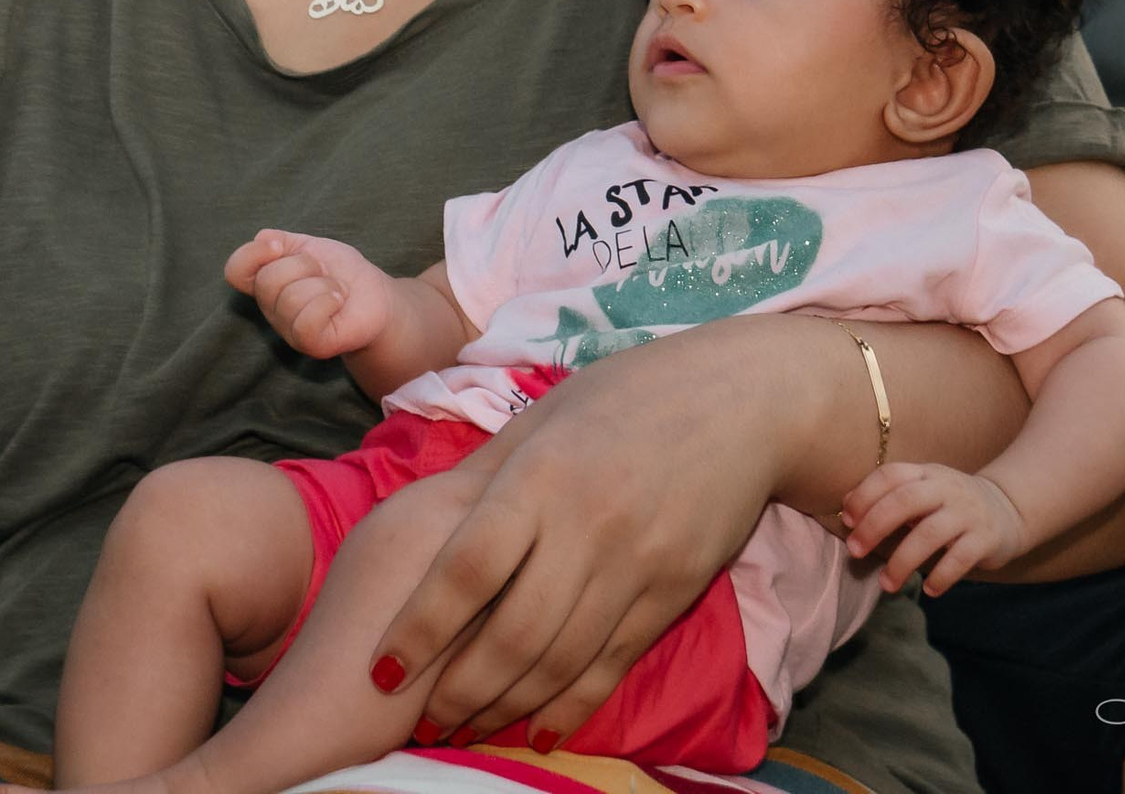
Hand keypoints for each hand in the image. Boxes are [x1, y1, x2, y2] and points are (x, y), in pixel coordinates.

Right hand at [224, 230, 396, 357]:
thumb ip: (281, 240)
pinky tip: (338, 303)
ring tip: (335, 290)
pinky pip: (307, 321)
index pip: (235, 271)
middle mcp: (272, 309)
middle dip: (304, 265)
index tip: (277, 246)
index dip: (252, 254)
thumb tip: (262, 240)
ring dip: (323, 285)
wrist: (375, 295)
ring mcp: (290, 330)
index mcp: (266, 283)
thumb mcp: (310, 246)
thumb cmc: (340, 272)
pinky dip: (329, 302)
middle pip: (268, 280)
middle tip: (322, 273)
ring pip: (292, 297)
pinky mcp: (311, 345)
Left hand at [368, 317, 799, 751]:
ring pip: (563, 660)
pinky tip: (538, 729)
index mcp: (542, 473)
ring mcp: (638, 564)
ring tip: (468, 729)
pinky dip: (572, 706)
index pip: (468, 569)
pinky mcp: (675, 591)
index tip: (381, 670)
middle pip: (514, 633)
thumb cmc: (628, 395)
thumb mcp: (546, 414)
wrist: (743, 399)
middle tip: (423, 723)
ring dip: (508, 706)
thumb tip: (423, 521)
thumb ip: (487, 473)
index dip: (420, 628)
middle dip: (461, 690)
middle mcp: (589, 524)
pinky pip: (614, 663)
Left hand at [838, 461, 1025, 595]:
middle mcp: (946, 489)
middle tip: (856, 552)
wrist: (1007, 510)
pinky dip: (942, 576)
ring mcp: (967, 513)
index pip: (891, 475)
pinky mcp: (985, 539)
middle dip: (875, 526)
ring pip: (930, 534)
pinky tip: (928, 589)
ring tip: (887, 584)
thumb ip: (889, 496)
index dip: (865, 495)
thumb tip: (846, 505)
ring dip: (903, 561)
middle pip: (905, 501)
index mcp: (926, 474)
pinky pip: (960, 558)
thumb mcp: (922, 491)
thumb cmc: (950, 504)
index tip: (847, 521)